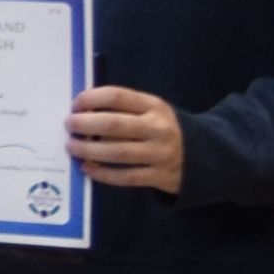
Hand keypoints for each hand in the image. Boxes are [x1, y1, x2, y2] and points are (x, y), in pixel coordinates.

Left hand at [67, 86, 185, 195]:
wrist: (204, 157)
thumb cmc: (163, 129)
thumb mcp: (151, 111)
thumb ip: (123, 108)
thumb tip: (81, 111)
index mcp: (155, 106)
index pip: (117, 96)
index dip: (91, 99)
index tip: (75, 104)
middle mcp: (159, 128)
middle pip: (113, 124)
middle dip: (85, 124)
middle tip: (69, 125)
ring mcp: (160, 154)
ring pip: (117, 152)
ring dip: (88, 150)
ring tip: (72, 147)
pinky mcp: (160, 177)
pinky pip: (126, 176)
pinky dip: (102, 173)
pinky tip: (87, 168)